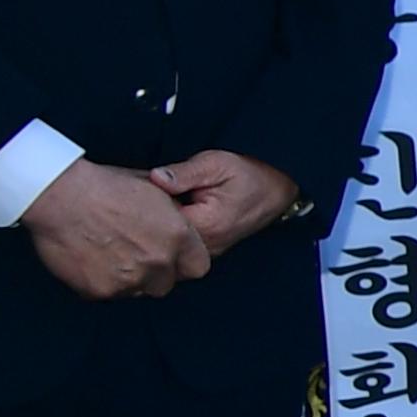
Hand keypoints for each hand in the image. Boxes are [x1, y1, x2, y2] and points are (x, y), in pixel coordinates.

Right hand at [23, 161, 210, 301]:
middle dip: (155, 274)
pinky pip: (108, 294)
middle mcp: (158, 261)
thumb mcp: (153, 190)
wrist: (61, 196)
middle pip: (166, 283)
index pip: (198, 266)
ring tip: (110, 255)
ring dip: (129, 279)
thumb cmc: (104, 186)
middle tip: (134, 255)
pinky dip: (102, 282)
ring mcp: (129, 279)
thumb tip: (180, 221)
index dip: (183, 262)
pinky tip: (91, 261)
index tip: (170, 256)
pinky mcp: (100, 290)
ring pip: (137, 291)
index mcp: (178, 236)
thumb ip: (173, 216)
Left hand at [151, 152, 304, 250]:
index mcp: (206, 226)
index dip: (143, 206)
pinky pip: (179, 247)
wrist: (276, 188)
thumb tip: (154, 177)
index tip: (140, 190)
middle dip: (147, 219)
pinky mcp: (207, 250)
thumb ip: (183, 173)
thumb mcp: (215, 164)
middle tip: (145, 195)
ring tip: (158, 204)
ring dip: (158, 228)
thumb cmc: (248, 174)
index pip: (155, 224)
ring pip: (168, 246)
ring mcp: (207, 252)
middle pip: (159, 240)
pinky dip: (170, 233)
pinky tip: (170, 215)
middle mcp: (206, 246)